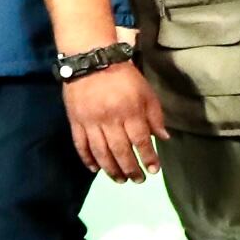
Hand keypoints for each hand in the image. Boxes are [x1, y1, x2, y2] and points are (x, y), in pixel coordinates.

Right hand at [63, 59, 169, 182]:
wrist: (92, 60)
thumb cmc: (124, 77)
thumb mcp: (146, 92)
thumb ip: (155, 116)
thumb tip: (163, 138)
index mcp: (130, 111)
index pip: (140, 140)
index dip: (148, 157)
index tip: (154, 170)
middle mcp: (110, 120)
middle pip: (120, 150)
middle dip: (130, 168)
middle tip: (138, 180)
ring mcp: (90, 122)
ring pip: (100, 152)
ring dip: (111, 169)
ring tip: (120, 180)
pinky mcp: (75, 121)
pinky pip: (80, 144)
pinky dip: (87, 159)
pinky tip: (95, 169)